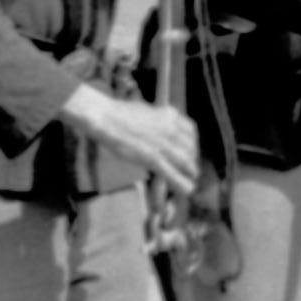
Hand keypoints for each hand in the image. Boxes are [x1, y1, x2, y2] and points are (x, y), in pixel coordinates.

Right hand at [60, 85, 209, 192]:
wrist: (107, 117)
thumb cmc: (119, 113)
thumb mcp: (146, 111)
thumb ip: (157, 119)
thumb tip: (159, 125)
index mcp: (169, 114)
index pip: (191, 130)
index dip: (194, 144)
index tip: (192, 151)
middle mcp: (171, 128)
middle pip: (190, 147)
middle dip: (192, 161)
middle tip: (192, 170)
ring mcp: (162, 143)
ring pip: (185, 161)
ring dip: (190, 173)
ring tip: (192, 183)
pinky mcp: (151, 157)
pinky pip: (170, 173)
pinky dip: (180, 183)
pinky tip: (186, 190)